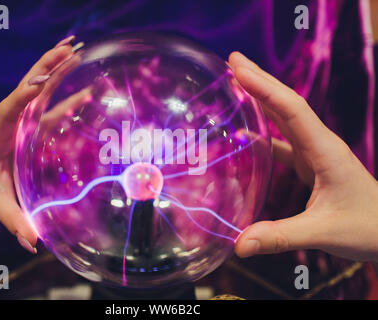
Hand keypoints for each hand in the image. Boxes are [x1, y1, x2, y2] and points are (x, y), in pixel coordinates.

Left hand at [0, 36, 76, 252]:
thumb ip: (14, 221)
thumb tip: (33, 242)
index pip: (8, 111)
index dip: (22, 97)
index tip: (37, 84)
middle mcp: (12, 123)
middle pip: (28, 89)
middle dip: (46, 67)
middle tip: (67, 48)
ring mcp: (24, 122)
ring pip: (41, 91)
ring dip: (57, 71)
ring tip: (76, 51)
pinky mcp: (34, 127)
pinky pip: (52, 108)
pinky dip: (69, 96)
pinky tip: (88, 90)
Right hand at [229, 52, 377, 261]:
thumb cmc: (368, 227)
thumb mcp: (324, 232)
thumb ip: (281, 237)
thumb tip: (239, 244)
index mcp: (324, 150)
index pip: (291, 109)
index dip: (263, 88)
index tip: (237, 69)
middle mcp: (319, 144)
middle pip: (286, 103)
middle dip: (259, 80)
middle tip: (231, 61)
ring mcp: (315, 152)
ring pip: (285, 117)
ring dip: (262, 98)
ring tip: (236, 83)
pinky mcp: (311, 164)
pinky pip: (284, 140)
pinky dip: (265, 131)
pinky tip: (246, 135)